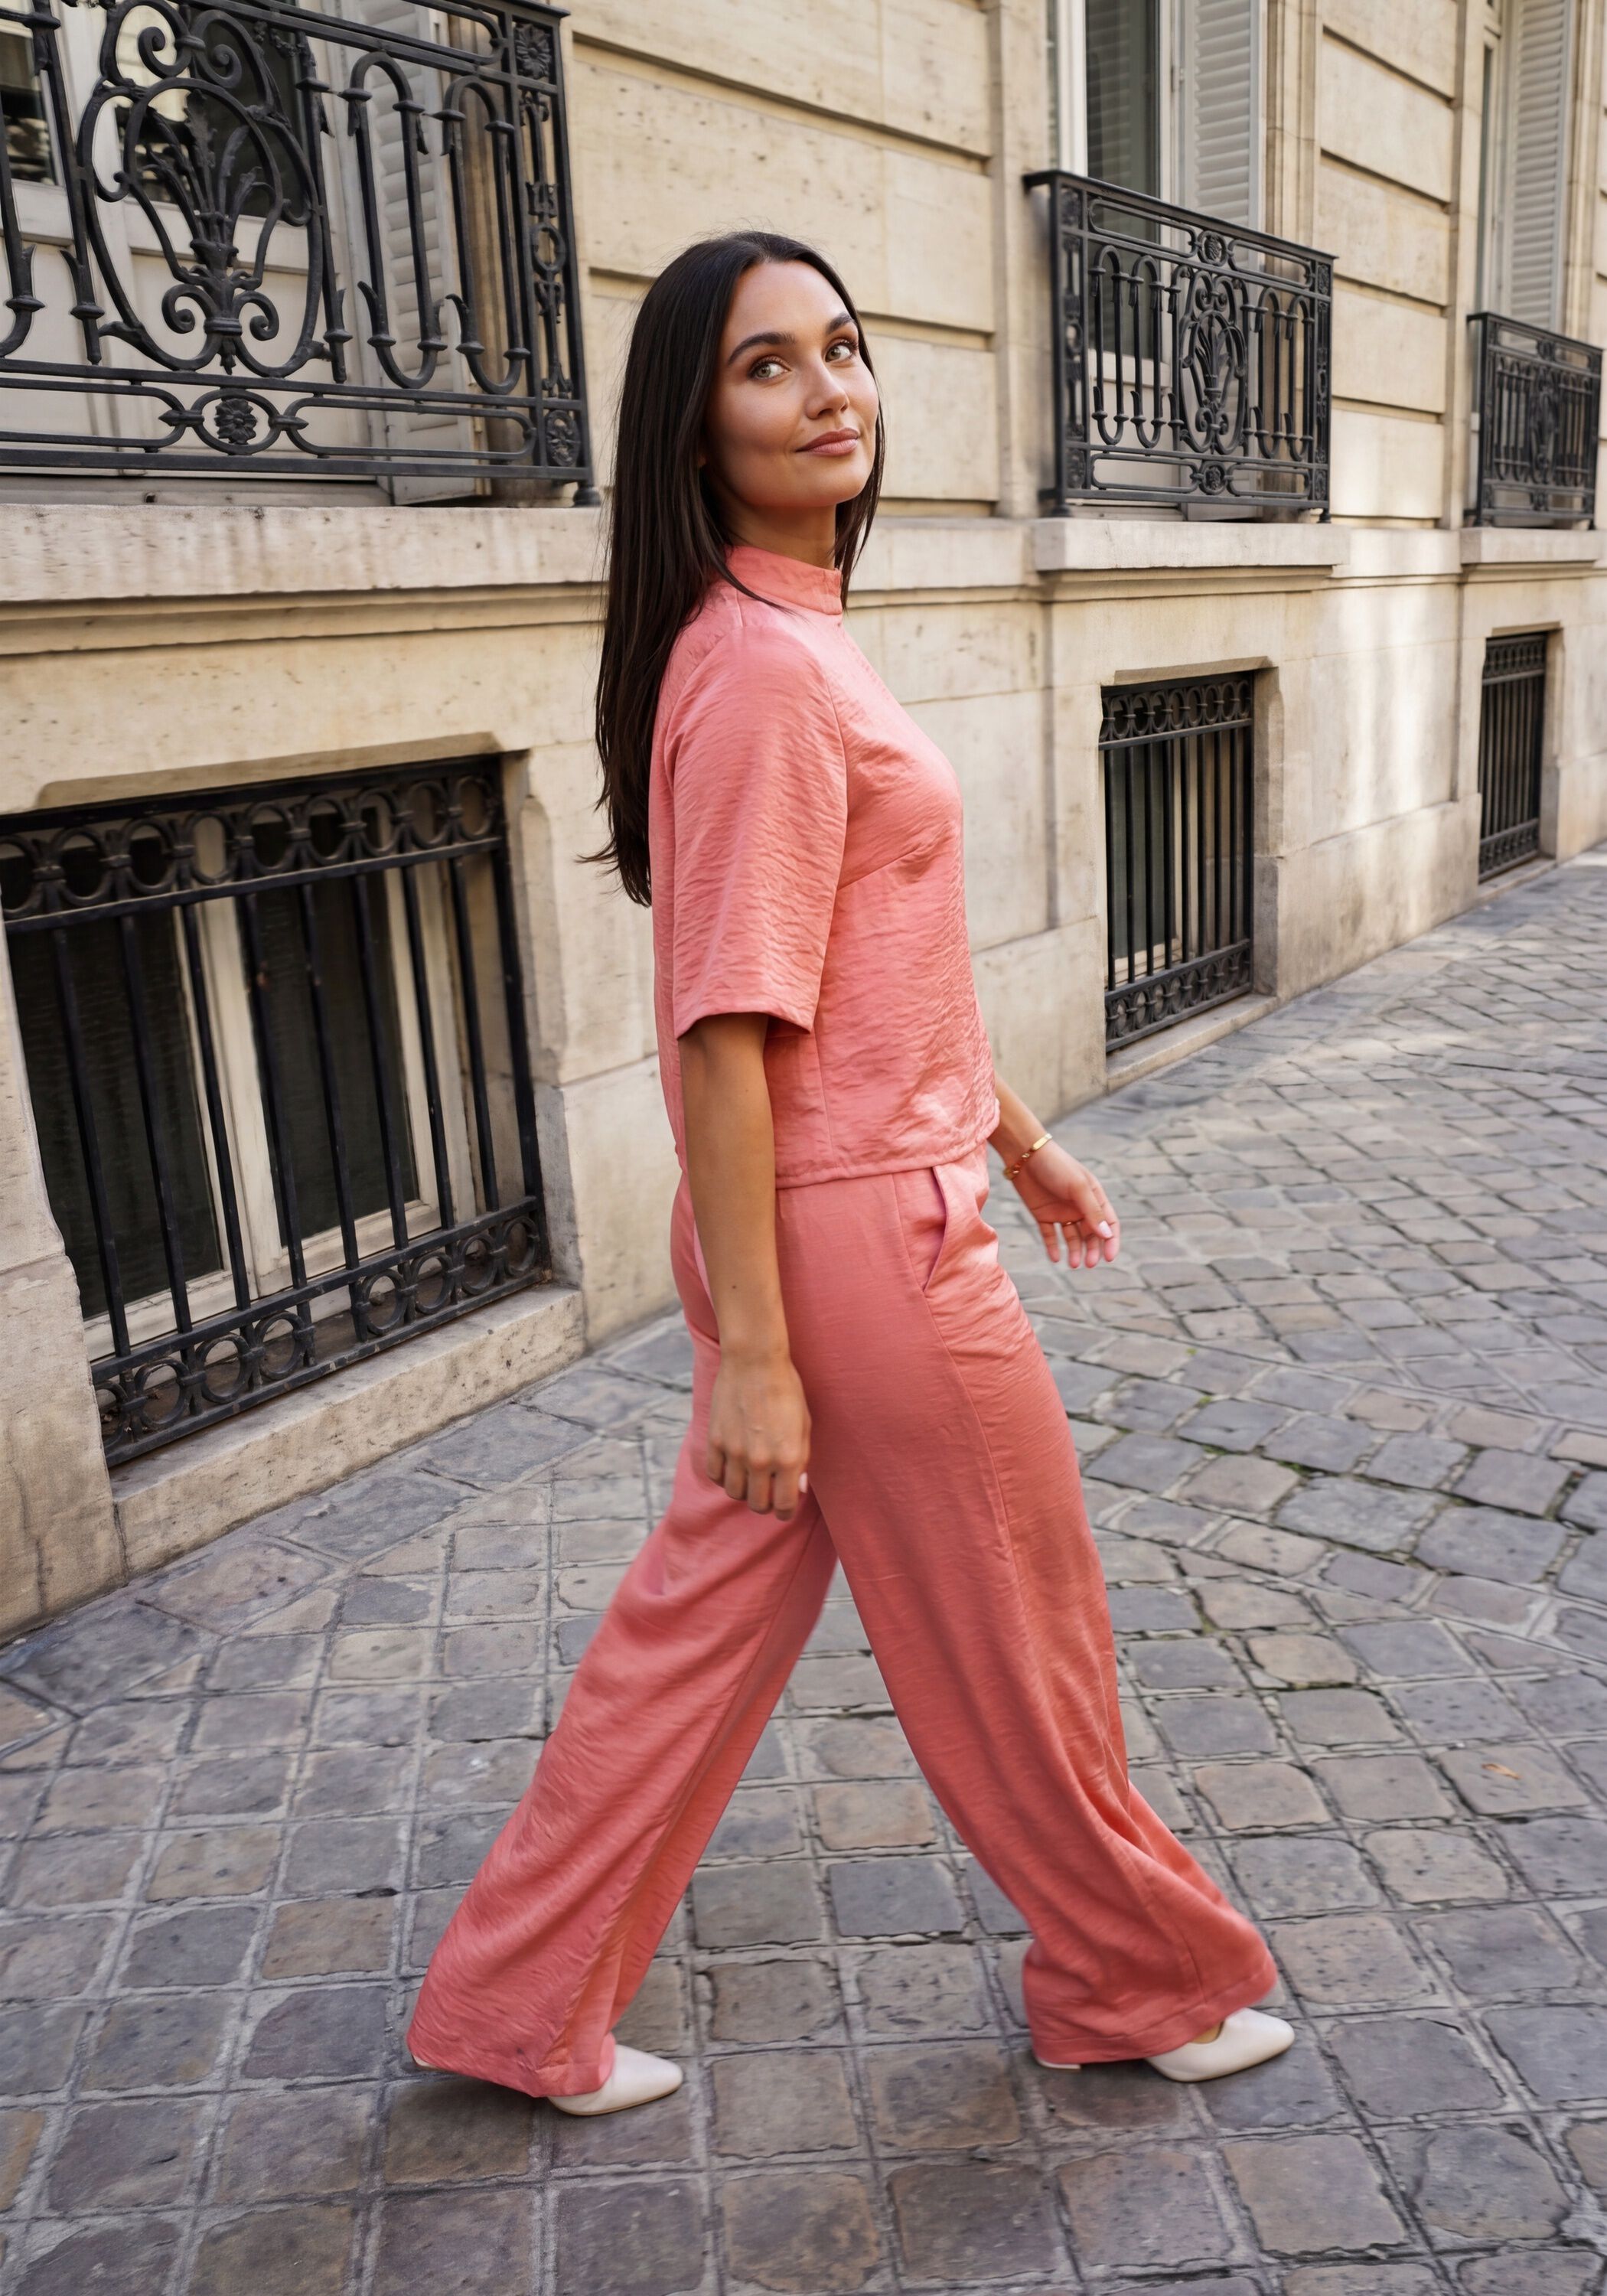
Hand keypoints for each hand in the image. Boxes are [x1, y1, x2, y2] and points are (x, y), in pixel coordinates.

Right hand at [705, 1347, 811, 1516]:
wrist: (755, 1361)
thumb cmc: (786, 1390)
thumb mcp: (805, 1425)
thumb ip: (802, 1460)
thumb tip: (798, 1488)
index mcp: (789, 1458)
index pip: (784, 1506)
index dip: (785, 1510)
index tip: (784, 1505)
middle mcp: (761, 1461)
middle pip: (758, 1505)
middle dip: (765, 1502)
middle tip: (768, 1489)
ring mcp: (735, 1453)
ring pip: (734, 1494)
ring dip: (743, 1490)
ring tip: (750, 1477)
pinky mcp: (715, 1441)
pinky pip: (715, 1475)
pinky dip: (723, 1476)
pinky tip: (732, 1466)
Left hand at [1008, 1142, 1119, 1268]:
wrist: (1025, 1154)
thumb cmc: (1056, 1166)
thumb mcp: (1078, 1188)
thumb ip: (1092, 1211)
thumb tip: (1107, 1235)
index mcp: (1094, 1197)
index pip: (1109, 1223)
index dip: (1111, 1241)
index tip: (1109, 1258)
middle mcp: (1079, 1206)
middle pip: (1091, 1234)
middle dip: (1092, 1250)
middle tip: (1088, 1264)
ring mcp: (1061, 1211)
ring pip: (1072, 1237)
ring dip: (1074, 1250)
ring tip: (1073, 1264)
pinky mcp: (1043, 1214)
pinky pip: (1050, 1235)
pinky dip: (1053, 1247)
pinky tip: (1055, 1258)